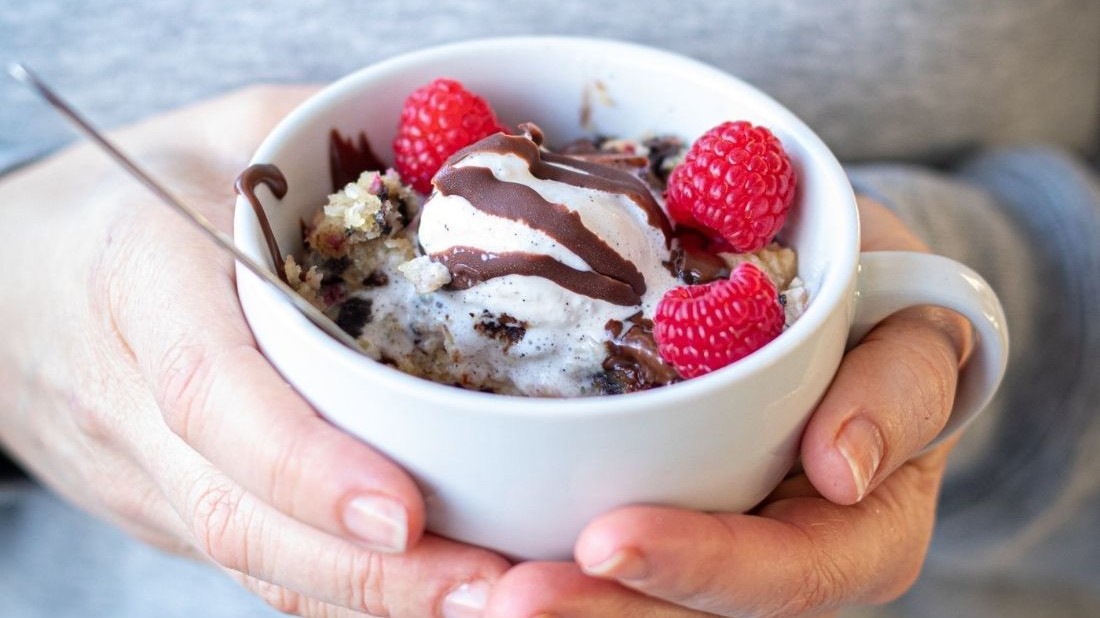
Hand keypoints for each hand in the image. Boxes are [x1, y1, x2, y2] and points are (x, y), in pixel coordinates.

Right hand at [0, 86, 508, 616]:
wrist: (23, 281)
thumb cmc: (137, 198)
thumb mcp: (227, 132)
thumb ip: (332, 141)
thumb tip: (471, 160)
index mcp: (142, 281)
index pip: (210, 392)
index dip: (304, 463)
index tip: (405, 512)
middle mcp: (133, 399)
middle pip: (238, 515)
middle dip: (368, 573)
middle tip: (490, 588)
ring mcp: (146, 470)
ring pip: (252, 560)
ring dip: (372, 599)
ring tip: (490, 603)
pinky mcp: (173, 506)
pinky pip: (260, 562)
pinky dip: (349, 589)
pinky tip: (434, 594)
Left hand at [481, 197, 973, 616]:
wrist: (836, 297)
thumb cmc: (880, 309)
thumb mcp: (918, 330)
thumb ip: (902, 386)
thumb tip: (840, 469)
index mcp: (854, 533)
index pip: (783, 575)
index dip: (699, 568)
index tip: (606, 539)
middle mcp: (776, 558)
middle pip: (688, 614)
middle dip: (598, 612)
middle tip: (504, 597)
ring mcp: (712, 545)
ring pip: (632, 600)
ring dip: (557, 600)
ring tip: (468, 587)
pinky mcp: (658, 513)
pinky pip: (595, 556)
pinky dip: (530, 555)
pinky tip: (464, 558)